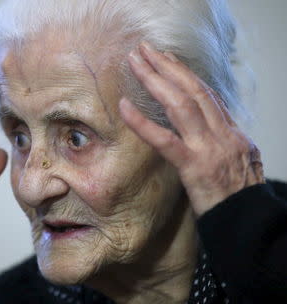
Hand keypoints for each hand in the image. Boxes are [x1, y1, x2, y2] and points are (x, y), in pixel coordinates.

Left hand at [119, 41, 264, 216]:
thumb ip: (224, 143)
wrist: (248, 222)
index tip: (168, 60)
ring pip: (181, 104)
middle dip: (169, 66)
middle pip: (194, 90)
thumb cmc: (238, 197)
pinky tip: (125, 106)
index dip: (186, 75)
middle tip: (147, 49)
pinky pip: (164, 140)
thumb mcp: (240, 163)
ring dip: (156, 79)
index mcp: (232, 133)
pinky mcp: (194, 166)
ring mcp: (209, 148)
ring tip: (136, 62)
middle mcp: (222, 134)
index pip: (207, 95)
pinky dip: (142, 121)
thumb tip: (208, 132)